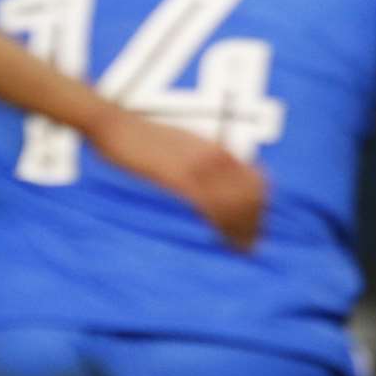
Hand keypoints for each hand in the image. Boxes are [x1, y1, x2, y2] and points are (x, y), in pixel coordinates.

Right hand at [86, 109, 266, 249]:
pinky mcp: (180, 177)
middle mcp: (216, 157)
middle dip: (253, 222)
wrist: (115, 125)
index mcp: (218, 150)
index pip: (254, 181)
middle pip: (249, 194)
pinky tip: (220, 239)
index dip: (259, 207)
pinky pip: (211, 204)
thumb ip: (200, 163)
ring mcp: (200, 166)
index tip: (257, 228)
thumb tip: (211, 184)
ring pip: (234, 202)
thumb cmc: (143, 139)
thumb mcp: (181, 147)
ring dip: (241, 228)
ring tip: (240, 250)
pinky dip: (220, 224)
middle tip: (250, 247)